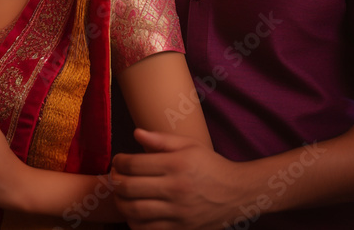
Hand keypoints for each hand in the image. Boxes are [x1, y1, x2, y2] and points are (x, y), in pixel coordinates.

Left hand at [112, 129, 244, 229]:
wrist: (237, 193)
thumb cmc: (210, 165)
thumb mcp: (189, 146)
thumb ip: (161, 140)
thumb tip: (136, 133)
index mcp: (176, 165)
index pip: (134, 164)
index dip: (119, 162)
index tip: (118, 161)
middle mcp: (176, 188)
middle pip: (130, 188)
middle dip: (116, 182)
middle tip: (115, 177)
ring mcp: (178, 211)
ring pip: (134, 211)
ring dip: (121, 203)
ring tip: (121, 195)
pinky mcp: (181, 228)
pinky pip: (147, 229)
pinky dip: (134, 222)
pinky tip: (134, 212)